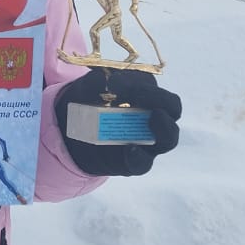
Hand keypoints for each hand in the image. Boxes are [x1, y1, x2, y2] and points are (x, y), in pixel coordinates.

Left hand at [54, 69, 180, 176]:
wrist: (72, 126)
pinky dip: (138, 157)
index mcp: (150, 99)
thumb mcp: (93, 86)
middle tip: (142, 98)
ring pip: (167, 140)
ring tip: (151, 120)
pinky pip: (143, 163)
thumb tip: (110, 82)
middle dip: (162, 103)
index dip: (155, 93)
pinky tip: (129, 149)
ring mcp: (147, 143)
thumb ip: (102, 81)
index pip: (166, 98)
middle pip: (173, 113)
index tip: (135, 89)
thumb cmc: (90, 99)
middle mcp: (154, 120)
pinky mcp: (133, 161)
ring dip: (161, 130)